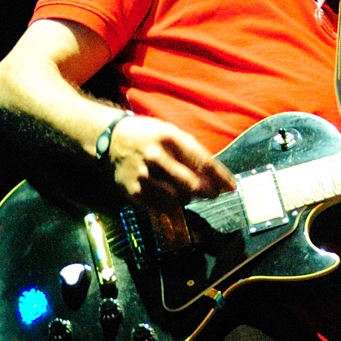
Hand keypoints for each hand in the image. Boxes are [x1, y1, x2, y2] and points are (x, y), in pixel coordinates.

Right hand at [108, 116, 235, 204]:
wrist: (109, 140)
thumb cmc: (147, 136)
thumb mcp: (170, 132)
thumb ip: (192, 152)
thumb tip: (216, 176)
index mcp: (169, 138)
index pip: (203, 162)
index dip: (221, 178)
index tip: (231, 187)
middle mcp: (156, 157)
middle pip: (193, 185)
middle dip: (209, 193)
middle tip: (213, 194)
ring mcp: (144, 176)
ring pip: (179, 199)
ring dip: (190, 199)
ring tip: (190, 193)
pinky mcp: (134, 192)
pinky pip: (162, 208)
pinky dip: (172, 206)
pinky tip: (172, 198)